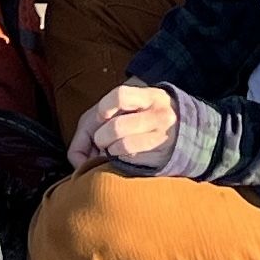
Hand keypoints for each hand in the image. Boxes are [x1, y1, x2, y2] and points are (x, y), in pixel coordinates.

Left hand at [65, 83, 180, 172]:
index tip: (101, 116)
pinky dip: (120, 162)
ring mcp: (162, 138)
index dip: (104, 108)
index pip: (120, 96)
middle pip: (116, 127)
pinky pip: (130, 164)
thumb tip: (77, 159)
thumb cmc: (140, 119)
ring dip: (110, 152)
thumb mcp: (124, 109)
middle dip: (101, 138)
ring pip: (122, 147)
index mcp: (149, 97)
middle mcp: (159, 115)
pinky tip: (124, 158)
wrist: (182, 132)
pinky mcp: (161, 159)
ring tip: (114, 149)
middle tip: (103, 140)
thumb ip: (92, 125)